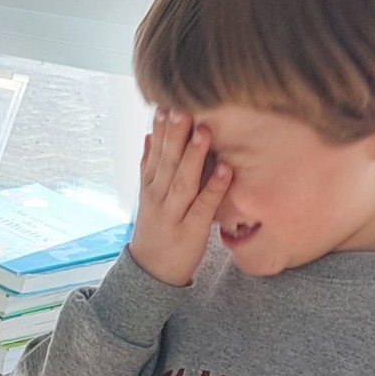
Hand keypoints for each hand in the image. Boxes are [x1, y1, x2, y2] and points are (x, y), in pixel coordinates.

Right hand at [130, 109, 232, 286]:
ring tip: (204, 131)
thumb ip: (150, 167)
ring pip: (182, 182)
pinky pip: (203, 207)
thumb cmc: (158, 229)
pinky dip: (214, 188)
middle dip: (174, 135)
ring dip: (193, 157)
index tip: (165, 102)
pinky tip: (226, 170)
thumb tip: (149, 135)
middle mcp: (159, 198)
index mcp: (150, 187)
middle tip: (183, 107)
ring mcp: (174, 214)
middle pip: (166, 163)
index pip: (154, 153)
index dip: (160, 129)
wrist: (151, 274)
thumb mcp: (149, 197)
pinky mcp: (191, 230)